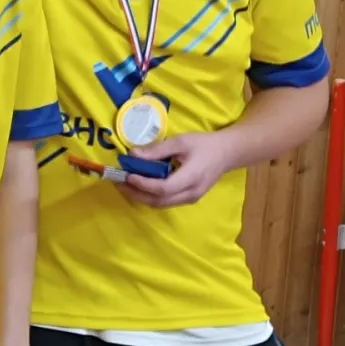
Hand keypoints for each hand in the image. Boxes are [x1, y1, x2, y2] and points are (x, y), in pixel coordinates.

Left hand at [119, 131, 234, 207]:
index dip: (143, 184)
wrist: (227, 153)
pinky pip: (165, 201)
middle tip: (118, 182)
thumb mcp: (180, 141)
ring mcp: (190, 198)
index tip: (128, 175)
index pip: (163, 188)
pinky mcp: (188, 198)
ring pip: (160, 204)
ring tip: (124, 184)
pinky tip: (138, 186)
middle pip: (159, 200)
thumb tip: (132, 155)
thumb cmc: (204, 145)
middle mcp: (191, 193)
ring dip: (140, 196)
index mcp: (192, 177)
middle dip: (135, 193)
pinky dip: (149, 196)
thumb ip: (157, 150)